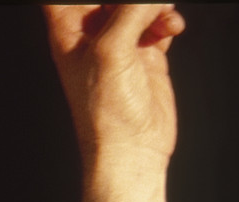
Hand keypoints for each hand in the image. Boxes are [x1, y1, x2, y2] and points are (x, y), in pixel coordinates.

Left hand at [43, 5, 184, 167]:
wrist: (131, 149)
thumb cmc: (105, 110)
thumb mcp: (111, 49)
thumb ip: (131, 10)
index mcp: (67, 31)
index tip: (107, 3)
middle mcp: (91, 35)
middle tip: (146, 5)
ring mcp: (120, 44)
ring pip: (136, 4)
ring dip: (153, 4)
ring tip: (163, 16)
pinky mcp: (145, 54)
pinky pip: (157, 21)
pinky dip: (167, 19)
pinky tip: (171, 29)